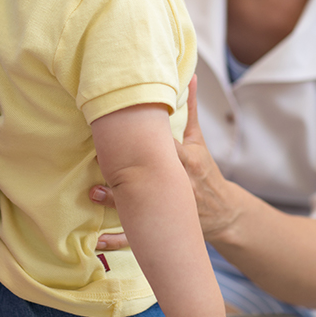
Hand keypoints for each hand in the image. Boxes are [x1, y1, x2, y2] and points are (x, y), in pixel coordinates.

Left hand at [91, 76, 237, 247]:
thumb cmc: (207, 172)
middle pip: (148, 175)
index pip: (162, 147)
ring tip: (92, 194)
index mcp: (186, 161)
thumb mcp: (200, 142)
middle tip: (96, 160)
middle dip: (124, 169)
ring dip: (114, 203)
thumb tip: (190, 76)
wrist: (223, 213)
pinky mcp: (161, 227)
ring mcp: (169, 209)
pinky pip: (135, 238)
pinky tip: (96, 239)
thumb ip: (191, 110)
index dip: (143, 139)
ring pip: (139, 207)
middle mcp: (177, 185)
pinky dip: (115, 240)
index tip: (119, 129)